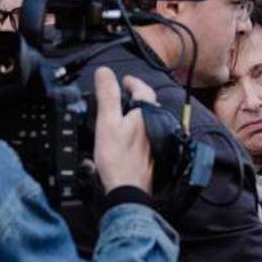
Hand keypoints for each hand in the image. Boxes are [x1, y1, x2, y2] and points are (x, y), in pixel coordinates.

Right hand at [92, 67, 157, 194]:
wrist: (128, 188)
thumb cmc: (118, 158)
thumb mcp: (107, 121)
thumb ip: (107, 95)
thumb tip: (104, 72)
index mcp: (147, 113)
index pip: (143, 89)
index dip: (132, 82)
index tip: (124, 80)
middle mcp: (156, 124)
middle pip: (148, 104)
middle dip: (136, 97)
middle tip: (123, 95)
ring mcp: (156, 139)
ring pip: (148, 120)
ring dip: (137, 114)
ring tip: (124, 114)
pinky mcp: (154, 152)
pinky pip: (147, 134)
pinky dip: (138, 130)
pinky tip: (128, 136)